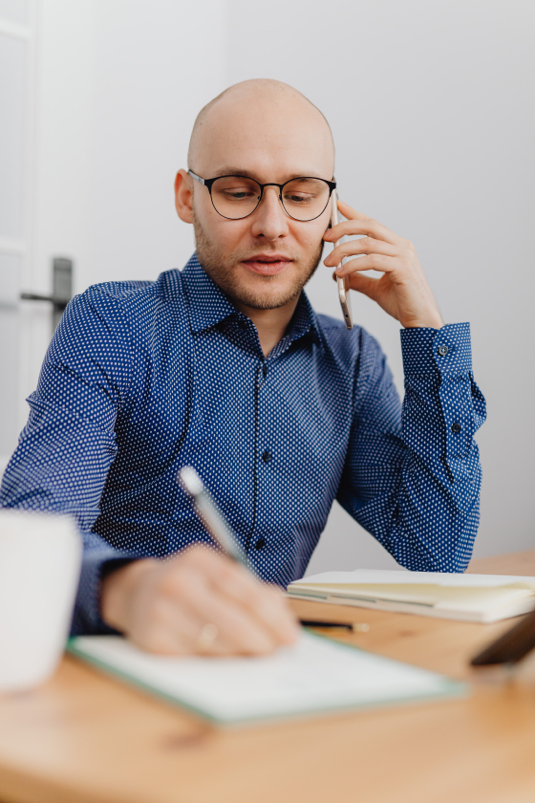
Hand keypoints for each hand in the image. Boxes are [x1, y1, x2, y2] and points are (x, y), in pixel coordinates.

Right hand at [101, 545, 298, 655]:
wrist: (136, 594)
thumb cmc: (189, 586)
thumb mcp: (216, 574)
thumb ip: (252, 590)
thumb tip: (283, 620)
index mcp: (200, 560)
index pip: (243, 589)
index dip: (272, 616)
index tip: (290, 637)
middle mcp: (178, 582)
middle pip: (231, 619)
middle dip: (261, 640)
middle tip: (274, 652)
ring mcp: (161, 611)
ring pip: (215, 643)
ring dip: (240, 654)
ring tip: (253, 656)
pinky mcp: (151, 640)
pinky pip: (194, 658)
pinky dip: (215, 662)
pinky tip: (225, 660)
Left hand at [323, 200, 443, 328]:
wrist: (421, 320)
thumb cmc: (403, 303)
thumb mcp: (375, 289)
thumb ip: (360, 279)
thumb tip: (339, 274)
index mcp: (397, 247)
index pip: (373, 224)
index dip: (354, 213)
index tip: (338, 206)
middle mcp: (402, 247)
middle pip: (370, 226)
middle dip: (344, 227)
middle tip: (326, 236)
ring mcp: (404, 256)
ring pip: (368, 243)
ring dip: (344, 251)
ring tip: (330, 262)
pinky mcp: (402, 269)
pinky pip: (372, 261)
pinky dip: (353, 265)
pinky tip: (342, 273)